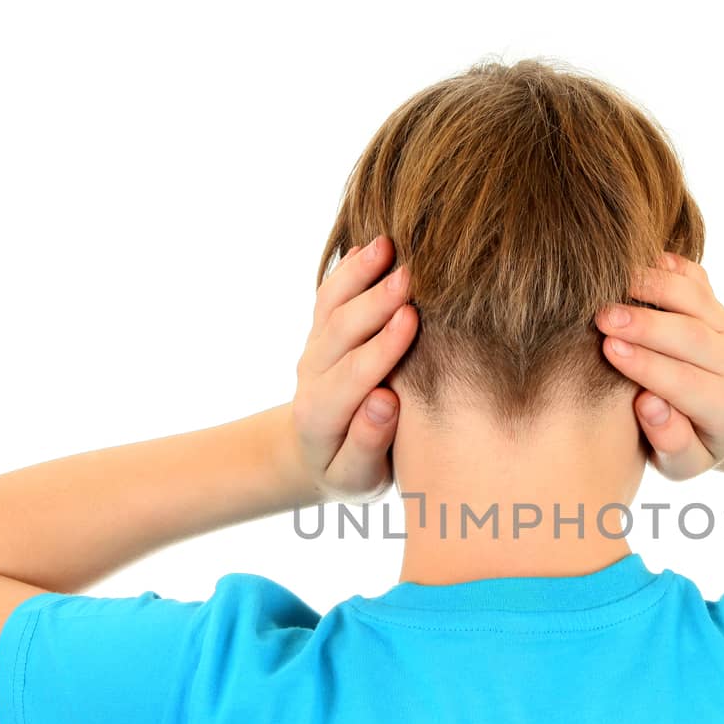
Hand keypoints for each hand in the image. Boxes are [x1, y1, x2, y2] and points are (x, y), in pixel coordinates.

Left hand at [292, 234, 417, 499]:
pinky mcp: (322, 332)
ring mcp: (315, 349)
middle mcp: (312, 376)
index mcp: (320, 415)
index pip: (352, 376)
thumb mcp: (357, 478)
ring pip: (332, 305)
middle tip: (410, 276)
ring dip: (358, 274)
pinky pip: (330, 294)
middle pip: (341, 332)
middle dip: (374, 302)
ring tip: (387, 246)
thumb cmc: (350, 471)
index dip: (381, 347)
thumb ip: (368, 444)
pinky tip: (373, 245)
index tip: (411, 319)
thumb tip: (384, 401)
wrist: (318, 455)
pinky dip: (348, 268)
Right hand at [596, 253, 723, 480]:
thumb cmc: (695, 443)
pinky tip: (637, 259)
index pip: (686, 383)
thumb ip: (672, 442)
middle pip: (692, 336)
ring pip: (696, 299)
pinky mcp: (718, 307)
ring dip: (653, 286)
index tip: (608, 350)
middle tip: (601, 316)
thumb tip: (649, 404)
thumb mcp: (685, 463)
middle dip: (646, 324)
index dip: (647, 365)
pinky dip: (669, 266)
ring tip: (611, 283)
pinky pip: (696, 280)